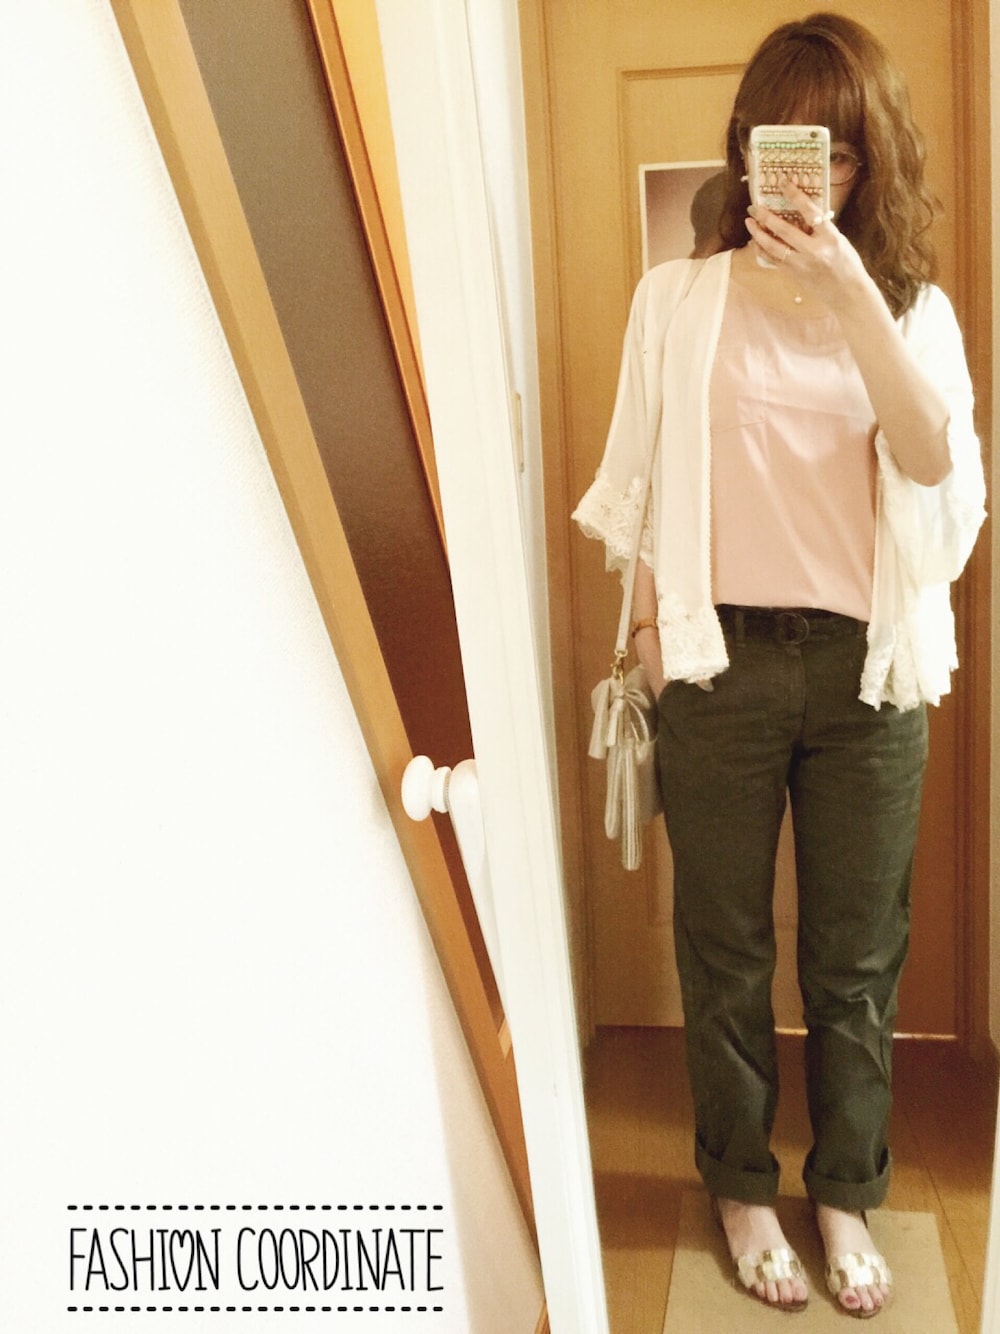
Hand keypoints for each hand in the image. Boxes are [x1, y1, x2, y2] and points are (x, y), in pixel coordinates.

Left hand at [744, 177, 868, 308]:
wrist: (847, 293)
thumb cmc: (846, 264)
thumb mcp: (838, 240)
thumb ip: (821, 228)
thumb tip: (802, 212)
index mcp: (830, 237)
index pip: (809, 211)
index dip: (795, 196)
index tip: (784, 183)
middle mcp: (814, 250)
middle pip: (785, 230)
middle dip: (766, 217)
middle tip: (754, 207)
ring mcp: (801, 264)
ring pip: (774, 247)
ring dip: (759, 234)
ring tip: (749, 222)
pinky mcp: (793, 274)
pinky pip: (773, 260)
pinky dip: (762, 250)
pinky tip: (755, 242)